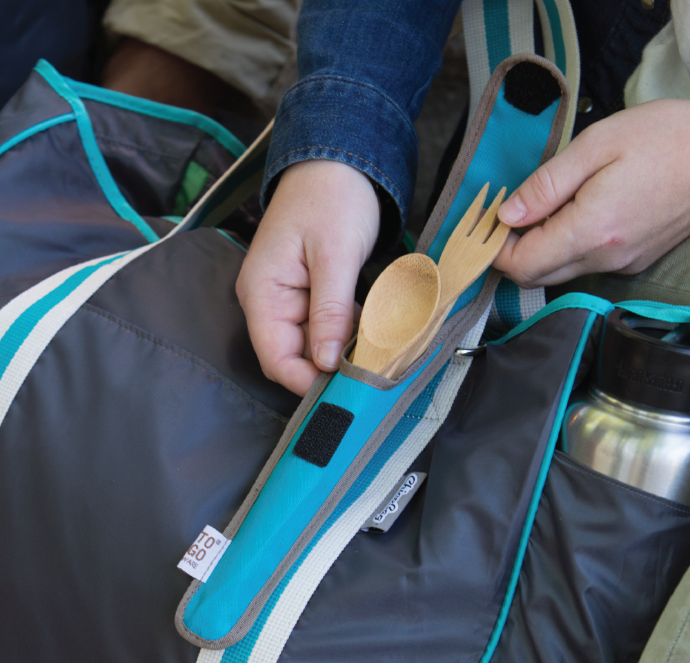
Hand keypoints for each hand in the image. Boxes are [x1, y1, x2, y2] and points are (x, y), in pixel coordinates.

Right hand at [236, 160, 379, 395]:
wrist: (337, 161)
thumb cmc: (332, 197)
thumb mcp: (335, 255)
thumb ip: (330, 311)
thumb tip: (327, 363)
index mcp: (262, 293)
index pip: (276, 359)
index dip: (307, 381)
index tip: (346, 390)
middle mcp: (269, 302)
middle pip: (294, 356)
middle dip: (330, 367)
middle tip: (372, 371)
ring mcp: (288, 299)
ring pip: (314, 345)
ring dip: (343, 350)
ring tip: (378, 349)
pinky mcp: (308, 294)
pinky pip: (325, 327)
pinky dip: (347, 332)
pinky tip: (372, 328)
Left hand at [494, 99, 689, 286]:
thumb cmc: (665, 137)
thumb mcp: (596, 146)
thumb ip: (546, 185)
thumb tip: (507, 214)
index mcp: (590, 231)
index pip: (521, 265)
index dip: (495, 248)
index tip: (490, 221)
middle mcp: (604, 258)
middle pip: (534, 276)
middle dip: (511, 252)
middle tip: (508, 214)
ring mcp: (621, 263)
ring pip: (557, 273)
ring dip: (537, 250)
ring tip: (540, 208)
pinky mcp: (633, 260)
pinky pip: (583, 265)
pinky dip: (563, 248)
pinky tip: (571, 215)